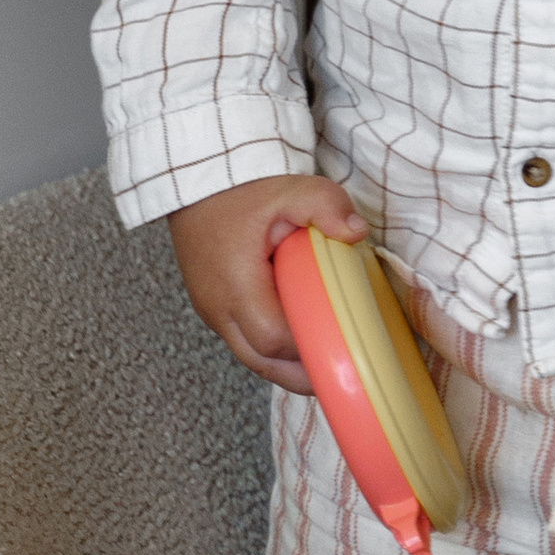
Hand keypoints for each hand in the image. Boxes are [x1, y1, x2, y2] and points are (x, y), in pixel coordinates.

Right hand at [168, 170, 370, 388]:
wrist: (197, 181)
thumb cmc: (240, 189)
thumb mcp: (289, 188)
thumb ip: (325, 205)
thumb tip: (357, 232)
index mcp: (235, 285)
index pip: (273, 339)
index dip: (307, 349)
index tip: (342, 347)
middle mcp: (217, 308)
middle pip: (260, 362)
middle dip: (299, 373)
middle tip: (340, 372)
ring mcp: (211, 311)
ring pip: (250, 356)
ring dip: (284, 362)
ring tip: (324, 359)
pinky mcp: (212, 307)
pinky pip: (243, 339)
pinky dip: (270, 347)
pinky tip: (298, 335)